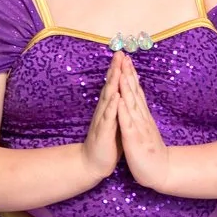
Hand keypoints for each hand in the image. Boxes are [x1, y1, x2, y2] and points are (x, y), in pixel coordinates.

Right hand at [82, 54, 129, 180]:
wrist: (93, 163)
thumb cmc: (107, 142)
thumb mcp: (115, 122)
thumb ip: (118, 108)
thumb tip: (123, 93)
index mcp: (109, 108)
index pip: (114, 85)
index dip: (119, 70)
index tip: (124, 54)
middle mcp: (104, 111)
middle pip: (110, 86)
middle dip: (115, 70)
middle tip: (119, 53)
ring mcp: (102, 120)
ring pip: (108, 98)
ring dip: (112, 84)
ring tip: (117, 69)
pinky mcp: (103, 132)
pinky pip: (108, 118)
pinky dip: (112, 107)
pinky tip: (116, 96)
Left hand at [115, 58, 172, 188]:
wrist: (161, 171)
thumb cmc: (151, 151)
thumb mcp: (146, 128)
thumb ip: (143, 115)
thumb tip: (140, 101)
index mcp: (142, 116)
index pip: (137, 91)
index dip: (131, 75)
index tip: (126, 60)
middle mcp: (142, 118)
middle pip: (135, 93)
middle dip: (129, 75)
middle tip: (124, 57)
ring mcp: (139, 128)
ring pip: (131, 105)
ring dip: (127, 89)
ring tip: (122, 72)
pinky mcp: (134, 140)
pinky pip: (127, 124)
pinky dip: (123, 112)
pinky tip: (120, 101)